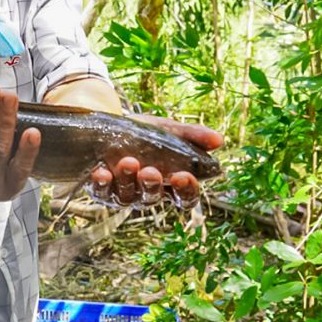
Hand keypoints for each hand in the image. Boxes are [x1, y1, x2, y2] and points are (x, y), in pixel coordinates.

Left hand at [87, 114, 222, 208]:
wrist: (113, 122)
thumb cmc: (147, 132)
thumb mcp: (171, 130)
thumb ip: (194, 135)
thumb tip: (219, 140)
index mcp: (170, 183)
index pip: (184, 197)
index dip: (186, 191)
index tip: (184, 176)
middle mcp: (147, 193)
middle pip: (153, 199)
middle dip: (152, 186)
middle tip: (151, 171)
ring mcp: (123, 193)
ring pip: (127, 198)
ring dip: (127, 180)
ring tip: (127, 161)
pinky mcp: (101, 190)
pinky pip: (102, 193)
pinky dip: (102, 184)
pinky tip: (102, 172)